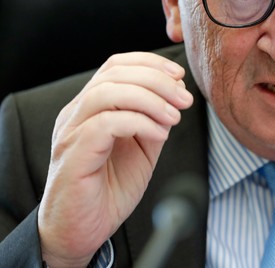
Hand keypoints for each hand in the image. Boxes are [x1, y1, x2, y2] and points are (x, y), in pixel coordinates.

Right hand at [38, 52, 193, 266]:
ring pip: (106, 93)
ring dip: (149, 99)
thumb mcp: (143, 148)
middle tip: (183, 99)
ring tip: (174, 117)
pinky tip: (159, 134)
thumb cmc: (109, 189)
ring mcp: (71, 132)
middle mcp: (77, 114)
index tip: (179, 75)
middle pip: (113, 73)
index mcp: (91, 107)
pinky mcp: (73, 154)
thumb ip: (154, 121)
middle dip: (156, 80)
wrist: (83, 231)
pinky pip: (105, 124)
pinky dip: (138, 122)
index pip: (116, 66)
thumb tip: (176, 96)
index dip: (150, 63)